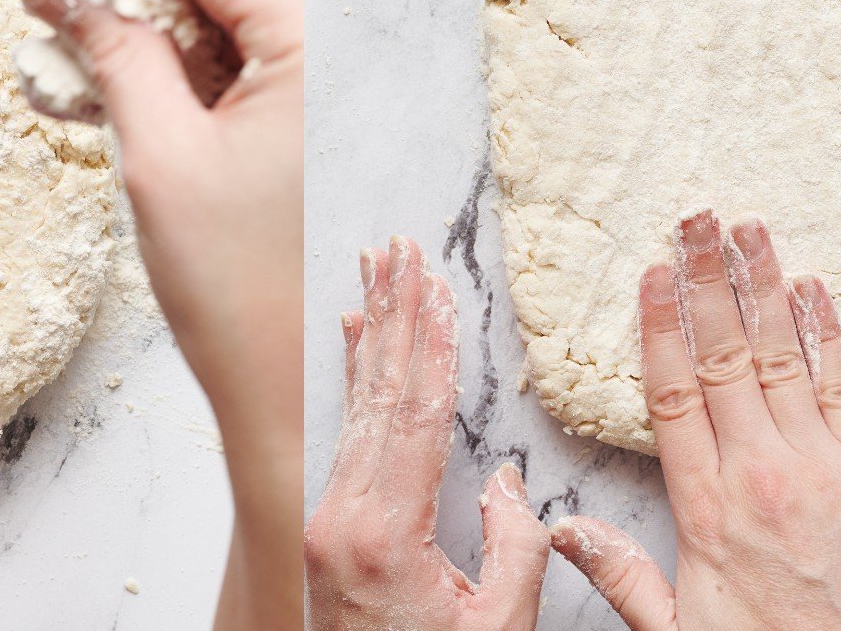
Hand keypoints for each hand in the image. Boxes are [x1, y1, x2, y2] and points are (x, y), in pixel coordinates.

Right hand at [19, 0, 302, 628]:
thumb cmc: (243, 293)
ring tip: (74, 51)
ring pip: (239, 32)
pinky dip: (192, 79)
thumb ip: (116, 54)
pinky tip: (124, 90)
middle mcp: (356, 59)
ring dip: (158, 36)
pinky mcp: (334, 137)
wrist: (305, 402)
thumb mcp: (161, 158)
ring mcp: (351, 100)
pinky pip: (257, 80)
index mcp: (328, 47)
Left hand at [305, 237, 551, 629]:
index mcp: (383, 532)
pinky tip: (355, 340)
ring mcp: (328, 515)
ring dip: (374, 334)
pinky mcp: (327, 524)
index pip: (416, 415)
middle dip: (395, 314)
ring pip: (357, 405)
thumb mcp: (497, 627)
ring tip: (377, 271)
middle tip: (398, 248)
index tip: (436, 285)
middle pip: (379, 393)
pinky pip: (346, 433)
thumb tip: (504, 484)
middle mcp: (342, 513)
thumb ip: (513, 549)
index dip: (431, 346)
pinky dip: (355, 379)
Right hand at [550, 211, 840, 630]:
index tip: (653, 273)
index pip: (673, 397)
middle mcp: (760, 474)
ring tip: (748, 231)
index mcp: (706, 509)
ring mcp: (821, 467)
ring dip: (763, 288)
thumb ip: (621, 575)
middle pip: (724, 358)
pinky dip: (826, 333)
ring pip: (782, 357)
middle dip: (707, 282)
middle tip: (695, 220)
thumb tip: (559, 532)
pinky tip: (811, 290)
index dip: (661, 328)